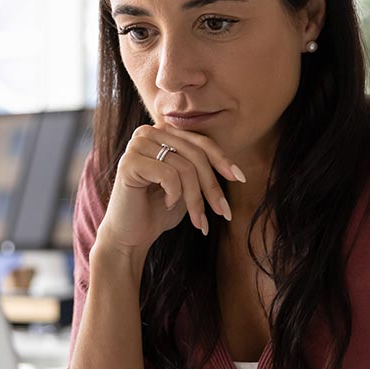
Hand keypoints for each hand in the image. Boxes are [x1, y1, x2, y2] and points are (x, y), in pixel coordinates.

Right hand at [93, 126, 245, 257]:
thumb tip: (235, 168)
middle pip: (195, 155)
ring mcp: (136, 145)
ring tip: (198, 220)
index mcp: (163, 132)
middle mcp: (148, 132)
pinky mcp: (129, 162)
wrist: (130, 235)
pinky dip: (174, 195)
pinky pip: (168, 175)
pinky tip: (165, 204)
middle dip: (212, 187)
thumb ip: (201, 168)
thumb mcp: (187, 185)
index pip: (200, 141)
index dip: (222, 160)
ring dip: (196, 199)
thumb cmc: (158, 210)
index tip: (240, 179)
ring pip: (185, 168)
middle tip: (223, 212)